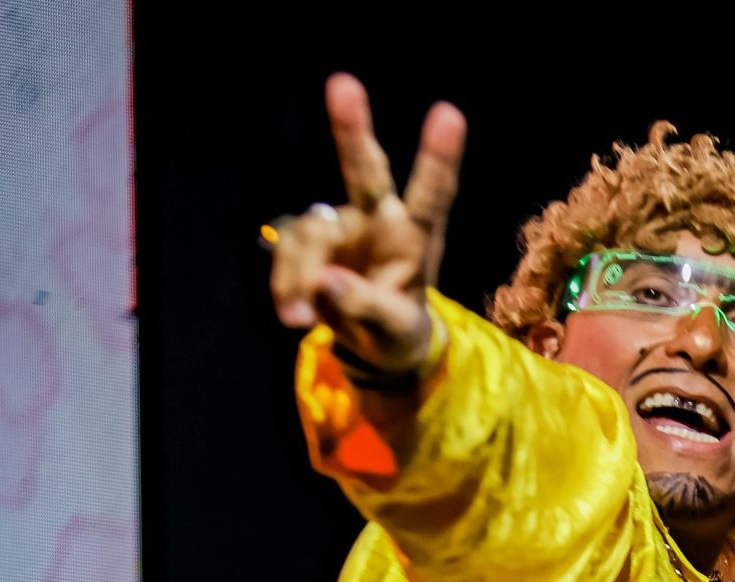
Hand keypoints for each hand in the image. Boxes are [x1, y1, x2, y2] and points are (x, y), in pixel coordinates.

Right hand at [267, 74, 465, 371]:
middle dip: (352, 130)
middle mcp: (379, 220)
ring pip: (310, 234)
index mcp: (417, 238)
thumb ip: (366, 308)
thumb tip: (324, 283)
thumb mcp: (395, 332)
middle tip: (342, 84)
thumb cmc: (397, 329)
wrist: (374, 343)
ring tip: (301, 317)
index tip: (449, 114)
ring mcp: (341, 227)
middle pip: (366, 171)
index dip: (438, 158)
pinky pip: (287, 254)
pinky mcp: (308, 241)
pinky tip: (294, 314)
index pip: (432, 195)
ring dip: (298, 275)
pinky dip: (285, 285)